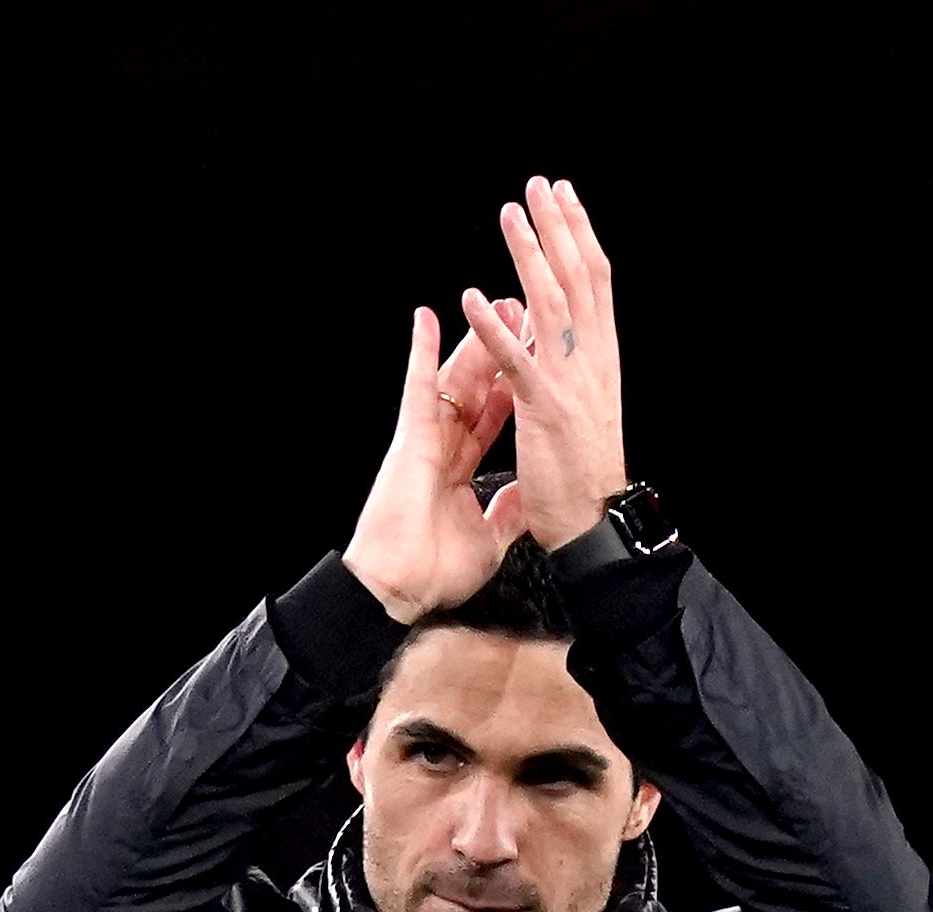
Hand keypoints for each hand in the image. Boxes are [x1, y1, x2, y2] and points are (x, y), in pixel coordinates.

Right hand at [342, 299, 534, 623]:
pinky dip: (422, 352)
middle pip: (476, 389)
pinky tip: (428, 318)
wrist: (399, 587)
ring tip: (496, 302)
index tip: (533, 358)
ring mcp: (423, 440)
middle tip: (521, 314)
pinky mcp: (409, 439)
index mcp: (458, 471)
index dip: (512, 386)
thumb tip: (527, 497)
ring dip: (474, 342)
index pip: (491, 418)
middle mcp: (441, 448)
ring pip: (453, 381)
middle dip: (500, 351)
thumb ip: (505, 514)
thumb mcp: (489, 540)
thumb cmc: (433, 572)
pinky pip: (418, 388)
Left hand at [459, 176, 626, 551]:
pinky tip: (474, 297)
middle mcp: (591, 360)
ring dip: (529, 256)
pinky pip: (515, 361)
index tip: (565, 197)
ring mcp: (568, 382)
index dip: (580, 236)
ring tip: (510, 216)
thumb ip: (568, 370)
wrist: (594, 520)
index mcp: (601, 358)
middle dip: (558, 227)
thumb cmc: (584, 474)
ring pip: (550, 304)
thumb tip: (551, 340)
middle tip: (538, 184)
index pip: (594, 282)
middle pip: (577, 278)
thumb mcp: (582, 410)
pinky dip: (495, 328)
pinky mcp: (543, 409)